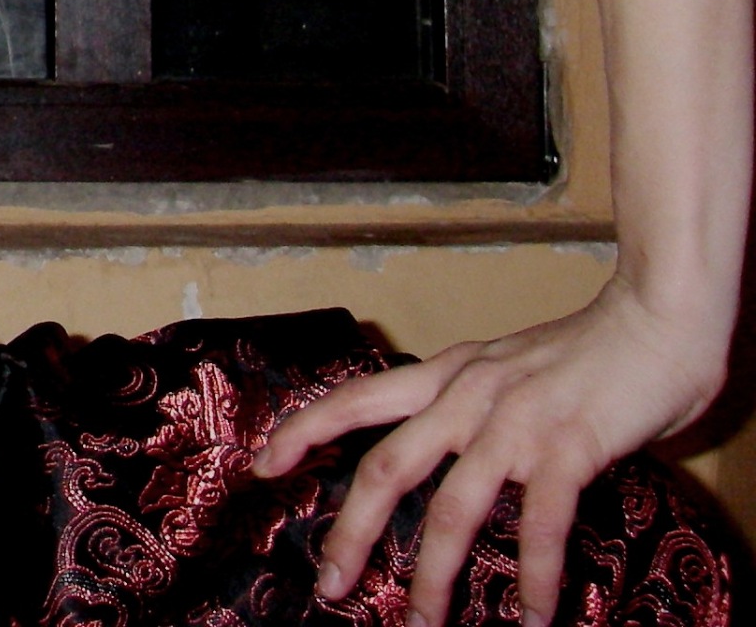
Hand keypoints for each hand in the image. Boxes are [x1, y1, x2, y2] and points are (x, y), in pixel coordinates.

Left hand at [250, 278, 723, 626]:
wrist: (654, 320)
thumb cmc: (587, 351)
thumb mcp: (505, 368)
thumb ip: (472, 406)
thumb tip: (453, 455)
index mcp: (446, 373)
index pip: (354, 399)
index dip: (303, 431)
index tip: (263, 465)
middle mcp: (466, 395)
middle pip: (385, 467)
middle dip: (352, 530)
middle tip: (330, 581)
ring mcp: (513, 421)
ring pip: (450, 508)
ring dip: (434, 572)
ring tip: (426, 619)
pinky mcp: (566, 446)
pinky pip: (538, 523)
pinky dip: (533, 574)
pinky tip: (532, 611)